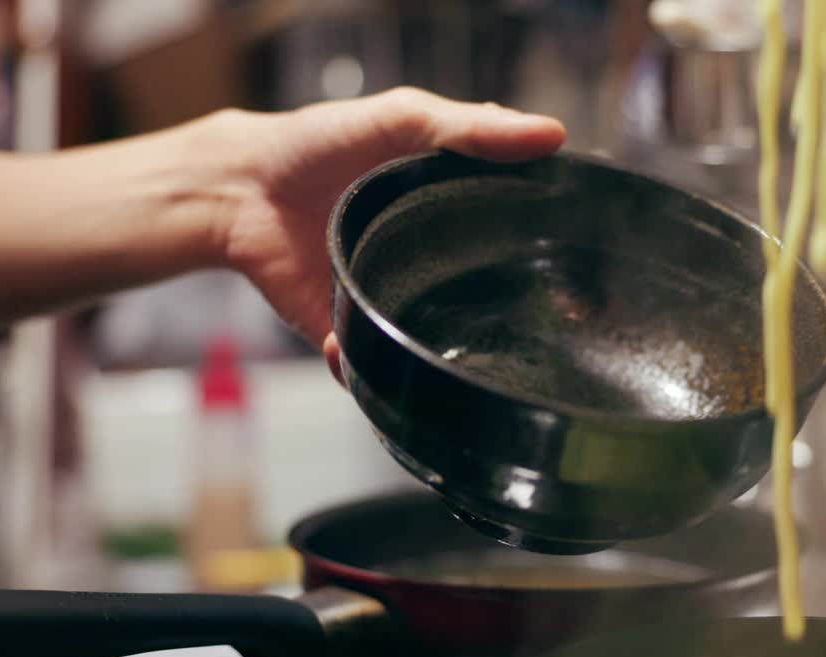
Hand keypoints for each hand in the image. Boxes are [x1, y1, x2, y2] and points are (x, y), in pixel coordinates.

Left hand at [216, 88, 564, 379]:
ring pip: (431, 350)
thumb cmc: (324, 142)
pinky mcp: (347, 334)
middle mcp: (433, 268)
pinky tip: (348, 350)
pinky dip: (360, 368)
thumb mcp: (405, 120)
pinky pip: (367, 368)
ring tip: (449, 360)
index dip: (552, 260)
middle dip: (511, 327)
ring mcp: (392, 305)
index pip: (518, 243)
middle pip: (486, 309)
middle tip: (542, 335)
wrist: (240, 185)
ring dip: (439, 361)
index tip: (584, 277)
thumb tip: (553, 134)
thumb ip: (473, 128)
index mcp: (456, 216)